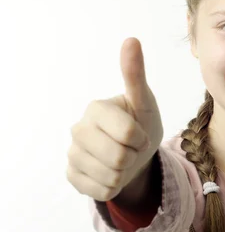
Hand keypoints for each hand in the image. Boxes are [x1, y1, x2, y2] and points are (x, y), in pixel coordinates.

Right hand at [66, 38, 163, 200]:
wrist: (135, 153)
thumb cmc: (141, 122)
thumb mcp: (144, 101)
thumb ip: (135, 74)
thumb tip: (131, 39)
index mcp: (96, 108)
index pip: (129, 135)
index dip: (142, 139)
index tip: (140, 133)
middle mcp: (78, 129)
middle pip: (118, 158)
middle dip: (134, 156)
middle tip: (132, 148)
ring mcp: (72, 154)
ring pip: (111, 177)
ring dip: (125, 172)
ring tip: (123, 159)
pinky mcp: (72, 176)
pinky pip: (102, 191)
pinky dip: (115, 186)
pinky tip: (111, 173)